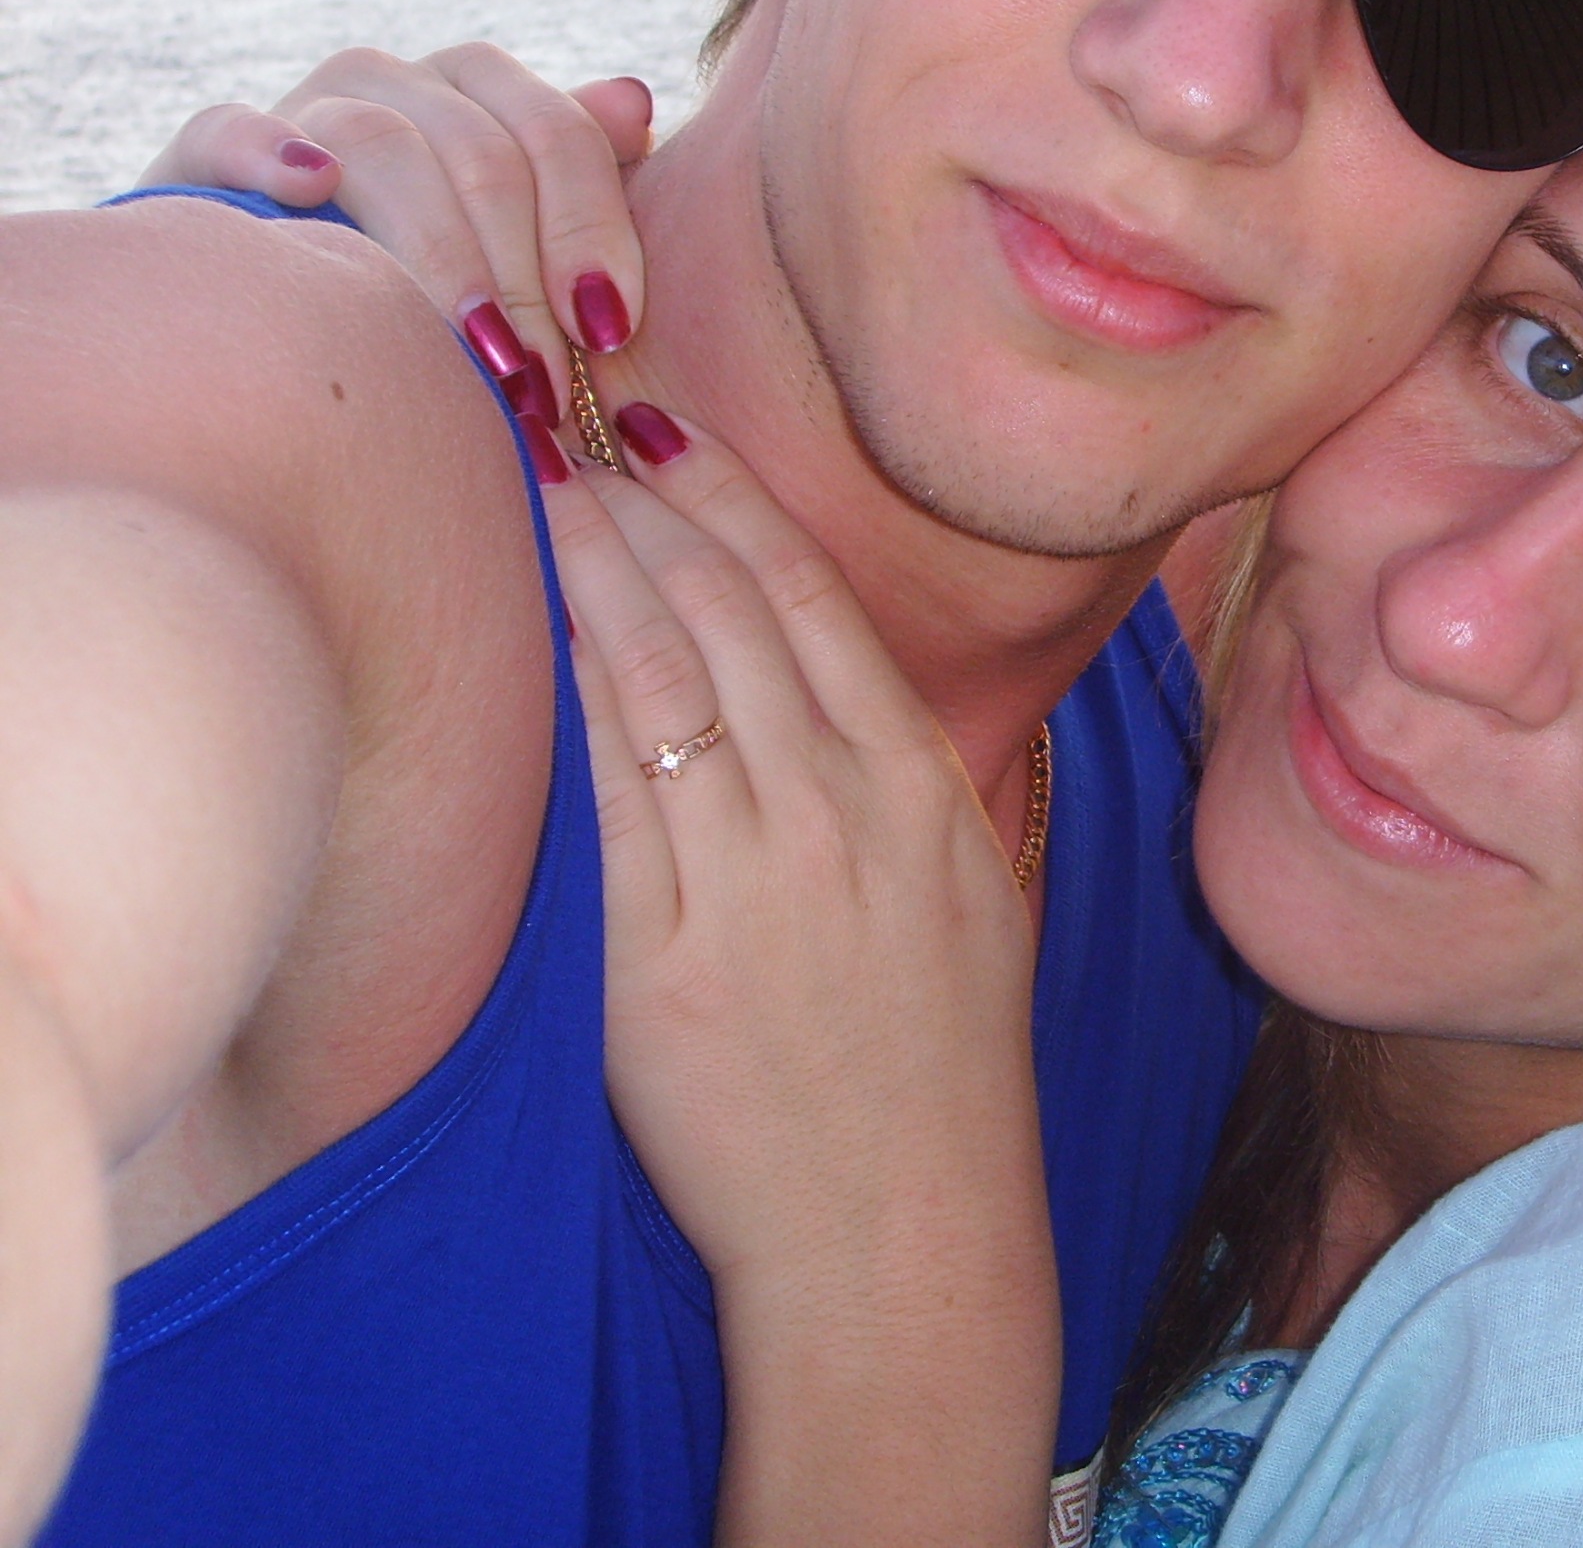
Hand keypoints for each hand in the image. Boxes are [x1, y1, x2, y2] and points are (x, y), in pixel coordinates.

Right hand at [136, 45, 653, 430]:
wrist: (286, 318)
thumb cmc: (444, 290)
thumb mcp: (531, 244)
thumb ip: (586, 181)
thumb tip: (634, 102)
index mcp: (483, 92)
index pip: (558, 133)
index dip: (591, 230)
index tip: (609, 332)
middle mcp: (396, 82)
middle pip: (482, 152)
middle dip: (521, 278)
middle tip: (543, 386)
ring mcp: (304, 108)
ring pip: (380, 148)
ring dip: (437, 257)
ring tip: (474, 357)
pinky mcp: (207, 152)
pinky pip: (228, 127)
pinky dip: (268, 150)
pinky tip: (311, 192)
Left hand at [534, 416, 1056, 1542]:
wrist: (903, 1232)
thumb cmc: (942, 1073)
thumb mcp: (971, 898)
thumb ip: (914, 783)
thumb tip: (844, 688)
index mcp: (920, 792)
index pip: (813, 604)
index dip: (733, 503)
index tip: (671, 434)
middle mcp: (840, 814)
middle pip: (725, 615)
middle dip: (643, 506)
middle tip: (573, 433)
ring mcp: (752, 882)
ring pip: (660, 680)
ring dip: (595, 571)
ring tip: (541, 497)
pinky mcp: (663, 962)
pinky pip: (606, 798)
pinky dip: (564, 698)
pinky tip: (528, 634)